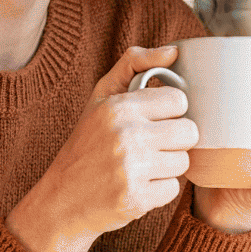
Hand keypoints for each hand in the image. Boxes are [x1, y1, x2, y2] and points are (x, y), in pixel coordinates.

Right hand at [6, 45, 199, 251]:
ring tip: (141, 166)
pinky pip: (173, 189)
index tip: (153, 120)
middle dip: (174, 140)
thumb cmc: (86, 143)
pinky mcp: (137, 199)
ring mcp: (132, 169)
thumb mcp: (101, 97)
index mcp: (118, 107)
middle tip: (150, 145)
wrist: (61, 199)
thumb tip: (174, 51)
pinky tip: (136, 186)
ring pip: (183, 162)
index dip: (169, 112)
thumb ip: (134, 64)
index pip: (178, 100)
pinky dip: (158, 190)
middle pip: (188, 132)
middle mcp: (126, 135)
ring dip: (166, 166)